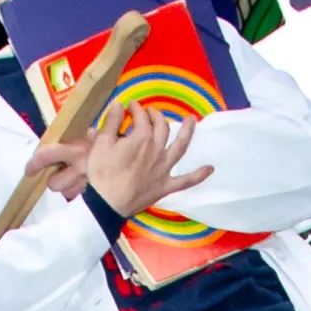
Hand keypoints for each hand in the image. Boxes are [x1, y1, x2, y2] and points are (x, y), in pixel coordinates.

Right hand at [78, 98, 209, 225]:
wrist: (105, 205)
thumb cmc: (101, 174)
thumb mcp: (100, 144)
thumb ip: (112, 122)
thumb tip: (120, 106)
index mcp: (141, 138)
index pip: (141, 117)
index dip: (136, 108)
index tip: (130, 106)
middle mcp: (156, 150)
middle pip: (161, 127)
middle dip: (156, 116)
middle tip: (150, 112)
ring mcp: (163, 169)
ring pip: (180, 146)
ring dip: (188, 132)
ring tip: (192, 120)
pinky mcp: (165, 186)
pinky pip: (186, 181)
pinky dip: (198, 175)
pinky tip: (210, 169)